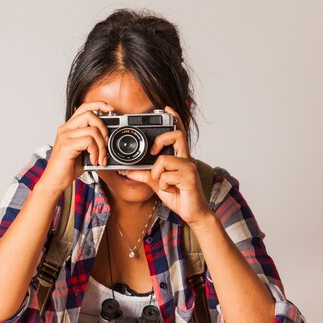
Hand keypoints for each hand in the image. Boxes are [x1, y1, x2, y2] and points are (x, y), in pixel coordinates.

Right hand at [40, 101, 112, 193]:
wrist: (54, 181)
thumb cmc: (67, 168)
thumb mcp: (82, 151)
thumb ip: (91, 141)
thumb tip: (107, 139)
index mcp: (69, 127)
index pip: (84, 107)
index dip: (99, 105)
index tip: (110, 109)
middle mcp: (65, 129)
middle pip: (90, 114)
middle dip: (103, 128)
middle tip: (106, 144)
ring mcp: (65, 136)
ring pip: (92, 130)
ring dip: (101, 146)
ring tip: (100, 158)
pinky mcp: (66, 145)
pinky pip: (89, 141)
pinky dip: (96, 152)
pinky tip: (93, 161)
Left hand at [125, 106, 213, 226]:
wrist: (193, 214)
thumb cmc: (179, 196)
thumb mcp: (157, 184)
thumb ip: (145, 175)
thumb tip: (128, 170)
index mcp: (180, 158)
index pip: (179, 133)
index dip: (175, 119)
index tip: (167, 108)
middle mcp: (186, 160)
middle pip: (176, 136)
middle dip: (161, 140)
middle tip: (153, 152)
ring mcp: (189, 168)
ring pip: (164, 160)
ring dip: (158, 175)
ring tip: (164, 185)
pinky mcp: (189, 179)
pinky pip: (166, 176)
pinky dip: (163, 185)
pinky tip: (171, 191)